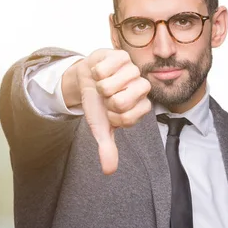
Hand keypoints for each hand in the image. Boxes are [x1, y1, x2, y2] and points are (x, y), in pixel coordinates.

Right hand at [63, 49, 151, 174]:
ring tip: (102, 83)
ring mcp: (134, 70)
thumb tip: (108, 171)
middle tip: (106, 96)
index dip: (112, 116)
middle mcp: (142, 88)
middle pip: (121, 102)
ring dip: (99, 85)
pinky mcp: (122, 55)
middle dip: (105, 101)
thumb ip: (107, 147)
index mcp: (141, 106)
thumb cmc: (98, 103)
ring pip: (110, 84)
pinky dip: (95, 71)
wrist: (86, 78)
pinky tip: (100, 71)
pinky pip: (103, 68)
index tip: (110, 111)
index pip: (128, 118)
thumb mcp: (100, 127)